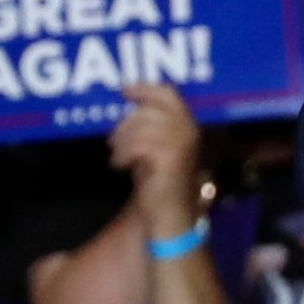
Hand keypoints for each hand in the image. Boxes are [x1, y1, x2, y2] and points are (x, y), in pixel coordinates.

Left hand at [109, 84, 202, 238]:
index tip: (124, 91)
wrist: (171, 215)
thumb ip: (149, 128)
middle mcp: (188, 131)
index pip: (169, 94)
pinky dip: (122, 154)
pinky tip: (119, 165)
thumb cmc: (161, 183)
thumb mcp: (156, 148)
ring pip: (141, 126)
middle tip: (114, 140)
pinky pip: (138, 144)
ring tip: (116, 154)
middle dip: (126, 123)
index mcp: (188, 126)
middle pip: (149, 109)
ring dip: (121, 140)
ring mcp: (181, 144)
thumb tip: (129, 110)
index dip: (145, 88)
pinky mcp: (169, 157)